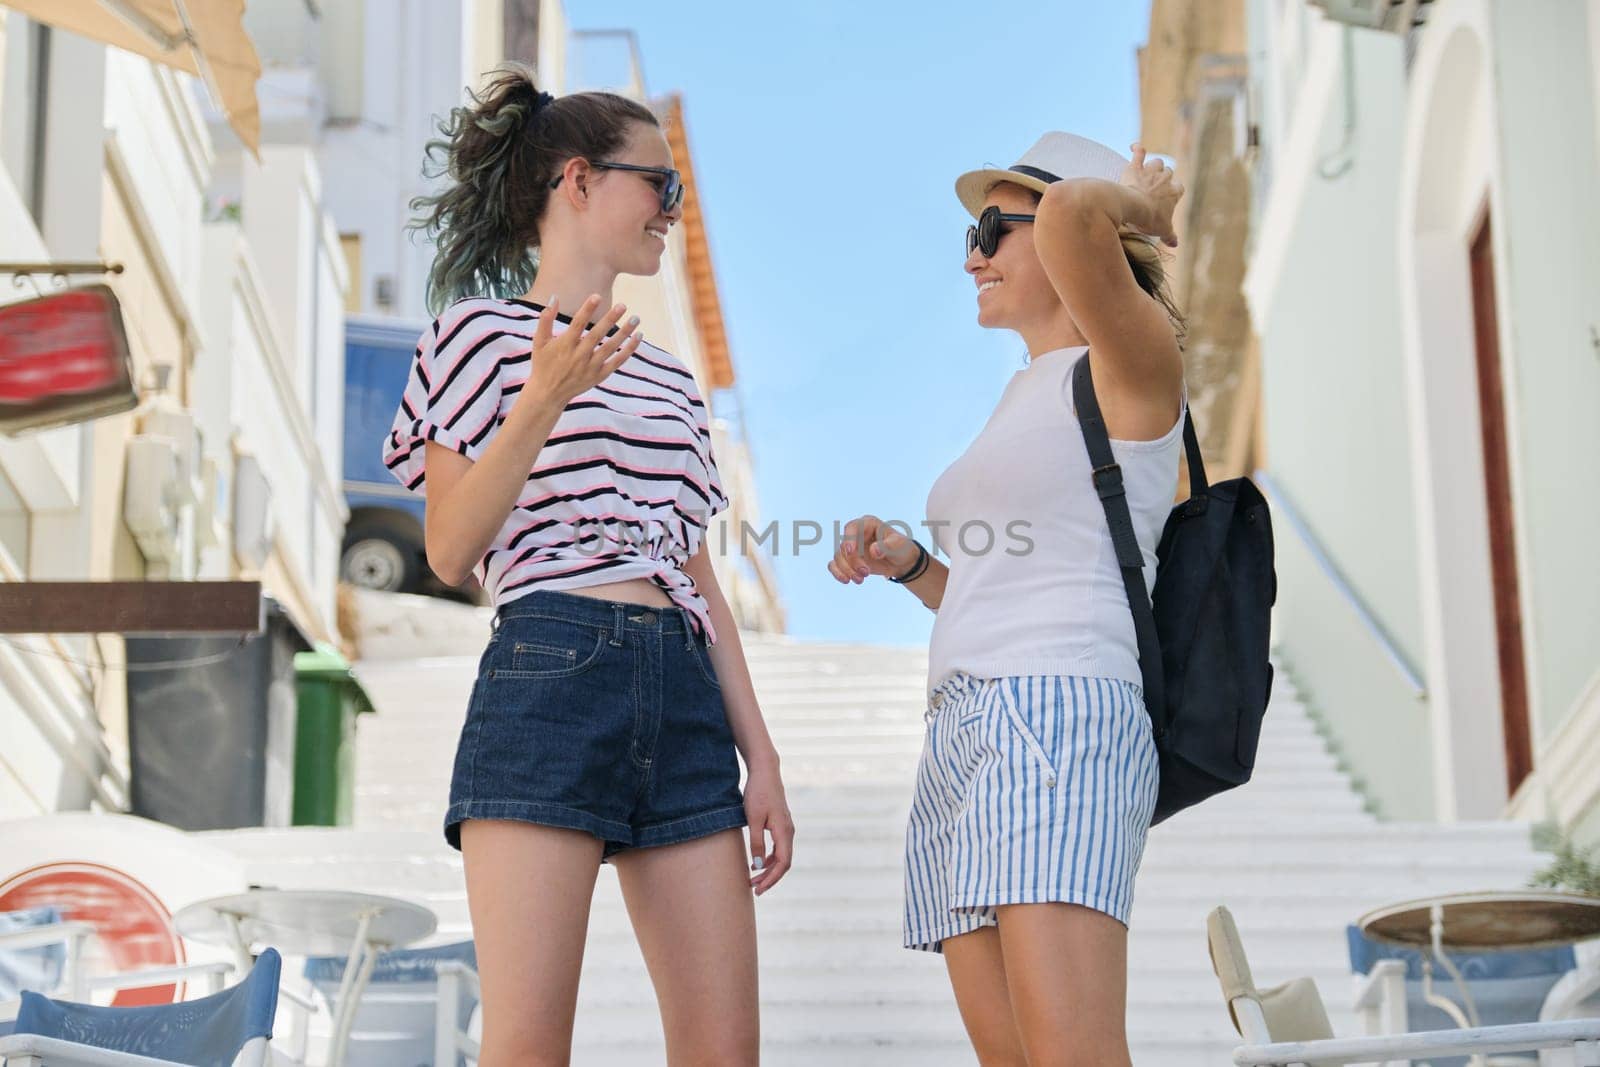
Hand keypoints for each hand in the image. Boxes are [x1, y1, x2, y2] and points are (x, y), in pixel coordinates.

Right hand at [521, 294, 641, 408]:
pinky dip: (628, 350)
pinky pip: (617, 362)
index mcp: (564, 345)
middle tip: (623, 305)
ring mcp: (590, 367)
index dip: (587, 310)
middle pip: (597, 335)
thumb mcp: (539, 341)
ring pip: (610, 348)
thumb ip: (546, 320)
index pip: (577, 324)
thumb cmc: (544, 363)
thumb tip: (554, 297)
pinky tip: (638, 336)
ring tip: (636, 318)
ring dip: (624, 333)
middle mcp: (578, 356)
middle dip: (610, 320)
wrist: (548, 394)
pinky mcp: (599, 375)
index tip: (597, 296)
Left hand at [744, 760, 792, 895]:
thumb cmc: (758, 793)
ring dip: (769, 869)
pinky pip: (778, 847)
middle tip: (754, 889)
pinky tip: (757, 862)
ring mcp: (786, 828)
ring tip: (753, 879)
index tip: (758, 889)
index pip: (783, 863)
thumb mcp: (753, 819)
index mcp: (784, 831)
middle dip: (770, 878)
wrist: (765, 771)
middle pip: (783, 862)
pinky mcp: (780, 824)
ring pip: (781, 856)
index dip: (771, 879)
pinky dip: (769, 858)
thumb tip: (757, 865)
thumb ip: (756, 842)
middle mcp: (789, 831)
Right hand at [828, 514, 921, 584]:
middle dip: (852, 562)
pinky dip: (838, 573)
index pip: (852, 527)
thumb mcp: (899, 545)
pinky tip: (846, 580)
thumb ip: (887, 546)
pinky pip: (835, 565)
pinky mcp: (848, 559)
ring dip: (847, 570)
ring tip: (860, 580)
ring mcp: (851, 547)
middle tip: (866, 573)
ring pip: (838, 557)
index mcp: (868, 524)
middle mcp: (856, 534)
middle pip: (844, 546)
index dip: (849, 539)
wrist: (901, 562)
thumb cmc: (901, 548)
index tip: (851, 551)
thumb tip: (873, 551)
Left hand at [1119, 142, 1183, 247]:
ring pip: (1157, 162)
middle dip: (1163, 177)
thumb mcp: (1162, 230)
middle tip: (1154, 186)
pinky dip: (1136, 148)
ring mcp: (1150, 172)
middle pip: (1168, 172)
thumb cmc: (1149, 220)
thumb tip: (1175, 244)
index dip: (1174, 191)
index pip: (1179, 187)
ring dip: (1153, 165)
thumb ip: (1169, 235)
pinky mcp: (1136, 167)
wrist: (1134, 207)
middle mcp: (1165, 179)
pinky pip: (1139, 152)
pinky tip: (1133, 147)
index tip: (1168, 197)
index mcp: (1174, 193)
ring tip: (1147, 170)